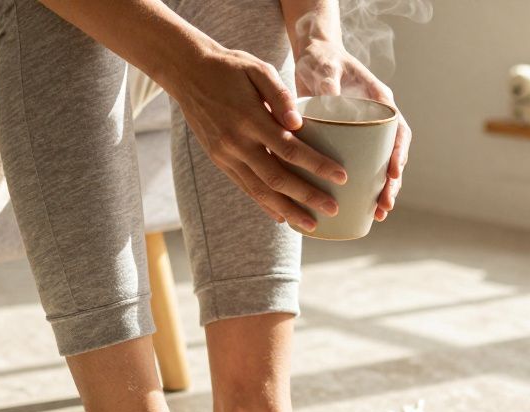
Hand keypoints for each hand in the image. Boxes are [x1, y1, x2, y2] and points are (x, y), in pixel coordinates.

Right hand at [169, 44, 347, 231]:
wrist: (188, 73)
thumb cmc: (230, 67)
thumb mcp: (257, 69)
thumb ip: (280, 94)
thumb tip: (298, 123)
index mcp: (250, 118)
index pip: (290, 149)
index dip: (317, 166)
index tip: (341, 177)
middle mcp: (236, 143)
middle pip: (277, 178)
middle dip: (307, 197)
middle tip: (333, 209)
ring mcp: (225, 155)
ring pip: (259, 191)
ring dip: (287, 210)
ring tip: (311, 225)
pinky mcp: (219, 161)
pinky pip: (245, 188)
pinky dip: (265, 204)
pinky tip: (282, 216)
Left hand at [295, 40, 409, 220]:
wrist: (311, 58)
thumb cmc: (320, 58)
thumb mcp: (324, 65)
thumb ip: (327, 80)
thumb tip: (329, 94)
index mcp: (380, 101)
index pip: (397, 130)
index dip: (398, 153)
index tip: (393, 172)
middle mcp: (376, 121)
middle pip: (392, 156)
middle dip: (392, 183)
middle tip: (385, 205)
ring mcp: (364, 134)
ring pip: (379, 166)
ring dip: (381, 191)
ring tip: (378, 214)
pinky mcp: (348, 143)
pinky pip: (359, 167)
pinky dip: (359, 188)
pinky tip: (357, 208)